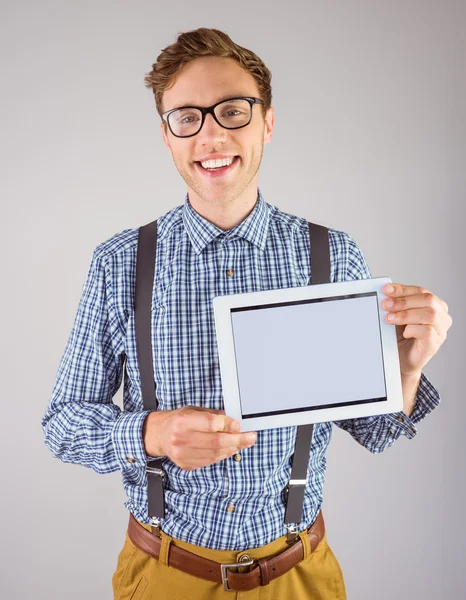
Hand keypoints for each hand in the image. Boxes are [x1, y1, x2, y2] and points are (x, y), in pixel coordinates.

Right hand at [142, 406, 256, 469]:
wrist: (160, 435)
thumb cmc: (179, 420)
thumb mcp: (194, 410)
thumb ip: (213, 415)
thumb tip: (233, 421)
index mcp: (183, 421)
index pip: (211, 424)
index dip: (228, 425)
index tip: (239, 425)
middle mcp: (181, 438)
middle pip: (216, 442)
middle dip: (237, 440)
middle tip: (250, 437)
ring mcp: (183, 454)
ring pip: (215, 454)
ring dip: (233, 448)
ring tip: (243, 443)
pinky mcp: (186, 464)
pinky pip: (210, 461)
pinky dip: (223, 455)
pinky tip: (230, 449)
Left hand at [382, 283, 451, 377]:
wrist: (399, 359)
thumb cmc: (400, 336)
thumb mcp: (397, 315)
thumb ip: (396, 303)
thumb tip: (386, 292)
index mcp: (434, 304)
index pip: (420, 291)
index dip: (403, 289)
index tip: (386, 290)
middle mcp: (441, 315)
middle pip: (427, 299)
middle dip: (404, 301)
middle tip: (386, 305)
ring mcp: (440, 329)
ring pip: (430, 314)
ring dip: (406, 315)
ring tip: (390, 318)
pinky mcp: (436, 343)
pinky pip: (427, 331)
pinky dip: (412, 329)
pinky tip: (404, 332)